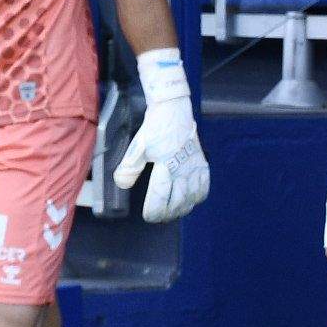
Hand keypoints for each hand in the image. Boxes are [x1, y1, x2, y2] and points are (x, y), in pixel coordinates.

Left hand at [113, 90, 210, 221]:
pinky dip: (198, 197)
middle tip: (158, 216)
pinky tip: (190, 199)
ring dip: (182, 208)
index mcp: (165, 166)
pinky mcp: (202, 163)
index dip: (154, 211)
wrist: (174, 110)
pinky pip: (204, 187)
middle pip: (178, 202)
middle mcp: (182, 170)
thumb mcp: (138, 146)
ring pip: (192, 198)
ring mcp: (194, 167)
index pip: (161, 197)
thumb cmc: (155, 128)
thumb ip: (130, 167)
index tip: (148, 216)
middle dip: (167, 213)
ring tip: (173, 211)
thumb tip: (122, 184)